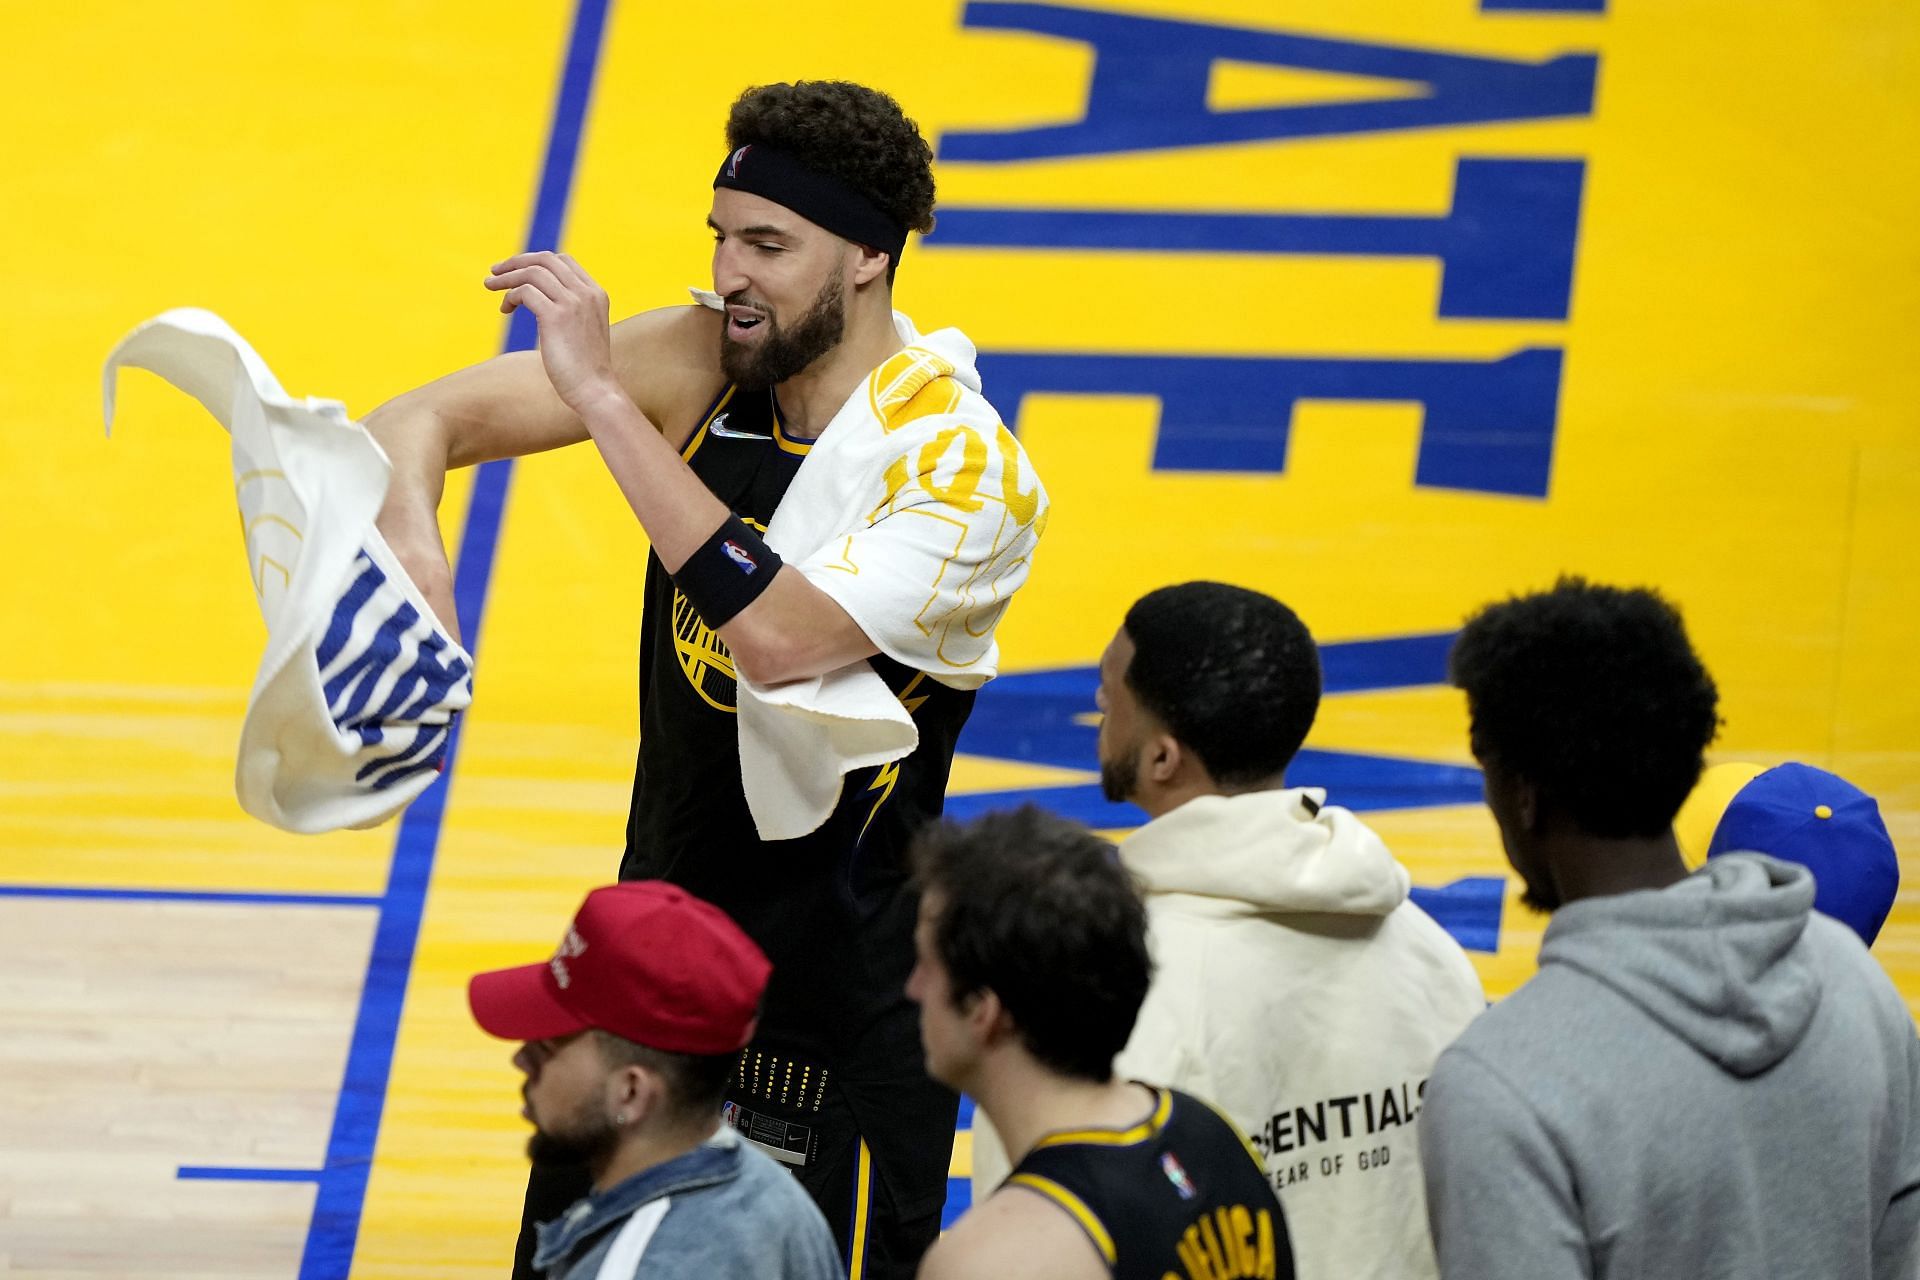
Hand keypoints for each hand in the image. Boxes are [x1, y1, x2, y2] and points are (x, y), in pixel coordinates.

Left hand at [485, 251, 620, 413]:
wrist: (595, 391)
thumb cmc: (585, 369)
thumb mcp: (583, 331)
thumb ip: (570, 311)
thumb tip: (540, 302)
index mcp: (596, 293)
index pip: (562, 260)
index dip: (535, 260)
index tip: (516, 270)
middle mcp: (586, 293)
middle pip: (545, 260)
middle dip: (516, 262)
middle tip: (495, 271)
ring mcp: (573, 303)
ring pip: (532, 273)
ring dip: (507, 277)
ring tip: (489, 286)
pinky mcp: (557, 316)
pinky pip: (525, 292)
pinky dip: (510, 296)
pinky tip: (505, 310)